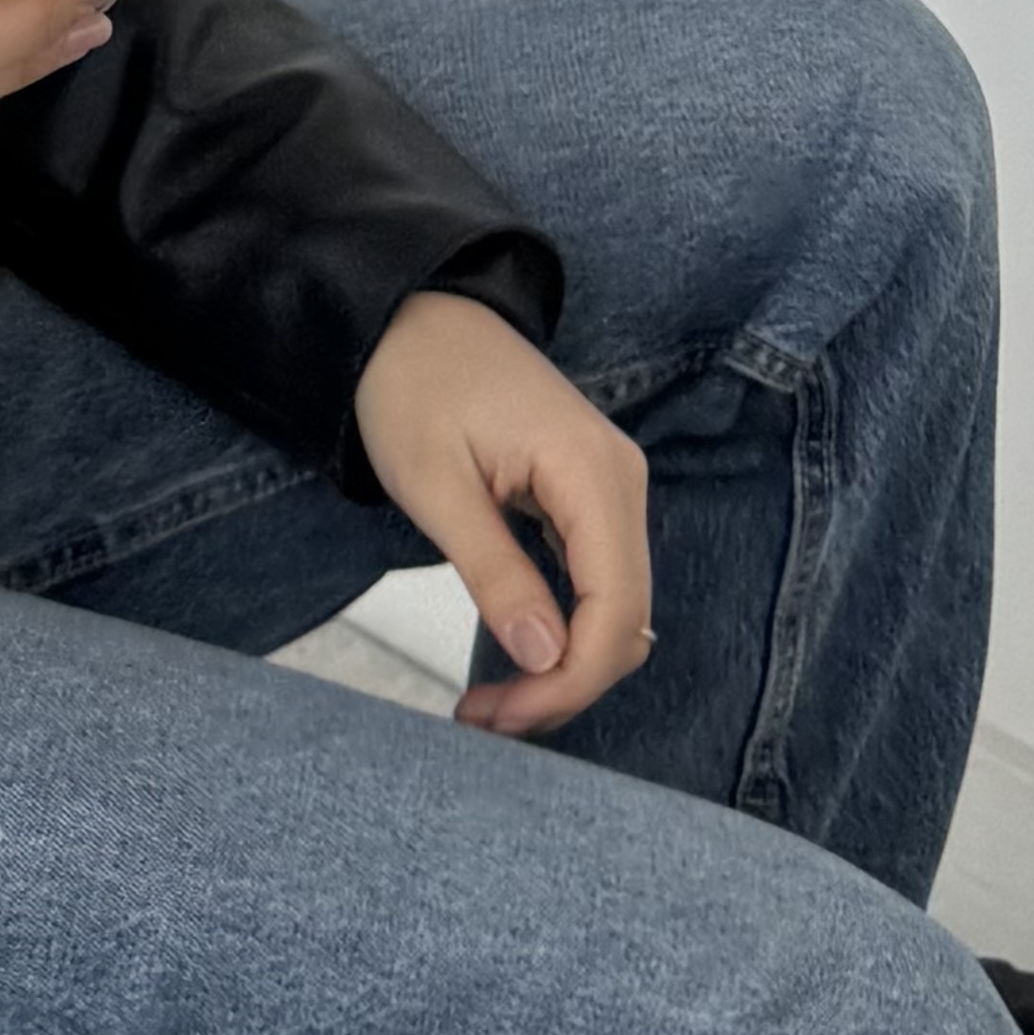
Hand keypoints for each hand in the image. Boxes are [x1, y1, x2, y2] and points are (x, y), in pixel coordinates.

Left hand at [349, 289, 653, 739]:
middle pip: (625, 623)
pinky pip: (600, 583)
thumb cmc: (411, 385)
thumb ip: (495, 573)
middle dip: (563, 686)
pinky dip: (566, 630)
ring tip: (492, 701)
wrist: (407, 315)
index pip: (614, 613)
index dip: (566, 683)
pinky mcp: (591, 495)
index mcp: (591, 472)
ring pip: (617, 611)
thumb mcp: (435, 486)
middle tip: (483, 719)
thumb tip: (548, 662)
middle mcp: (621, 480)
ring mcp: (613, 486)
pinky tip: (518, 653)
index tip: (498, 717)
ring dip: (565, 667)